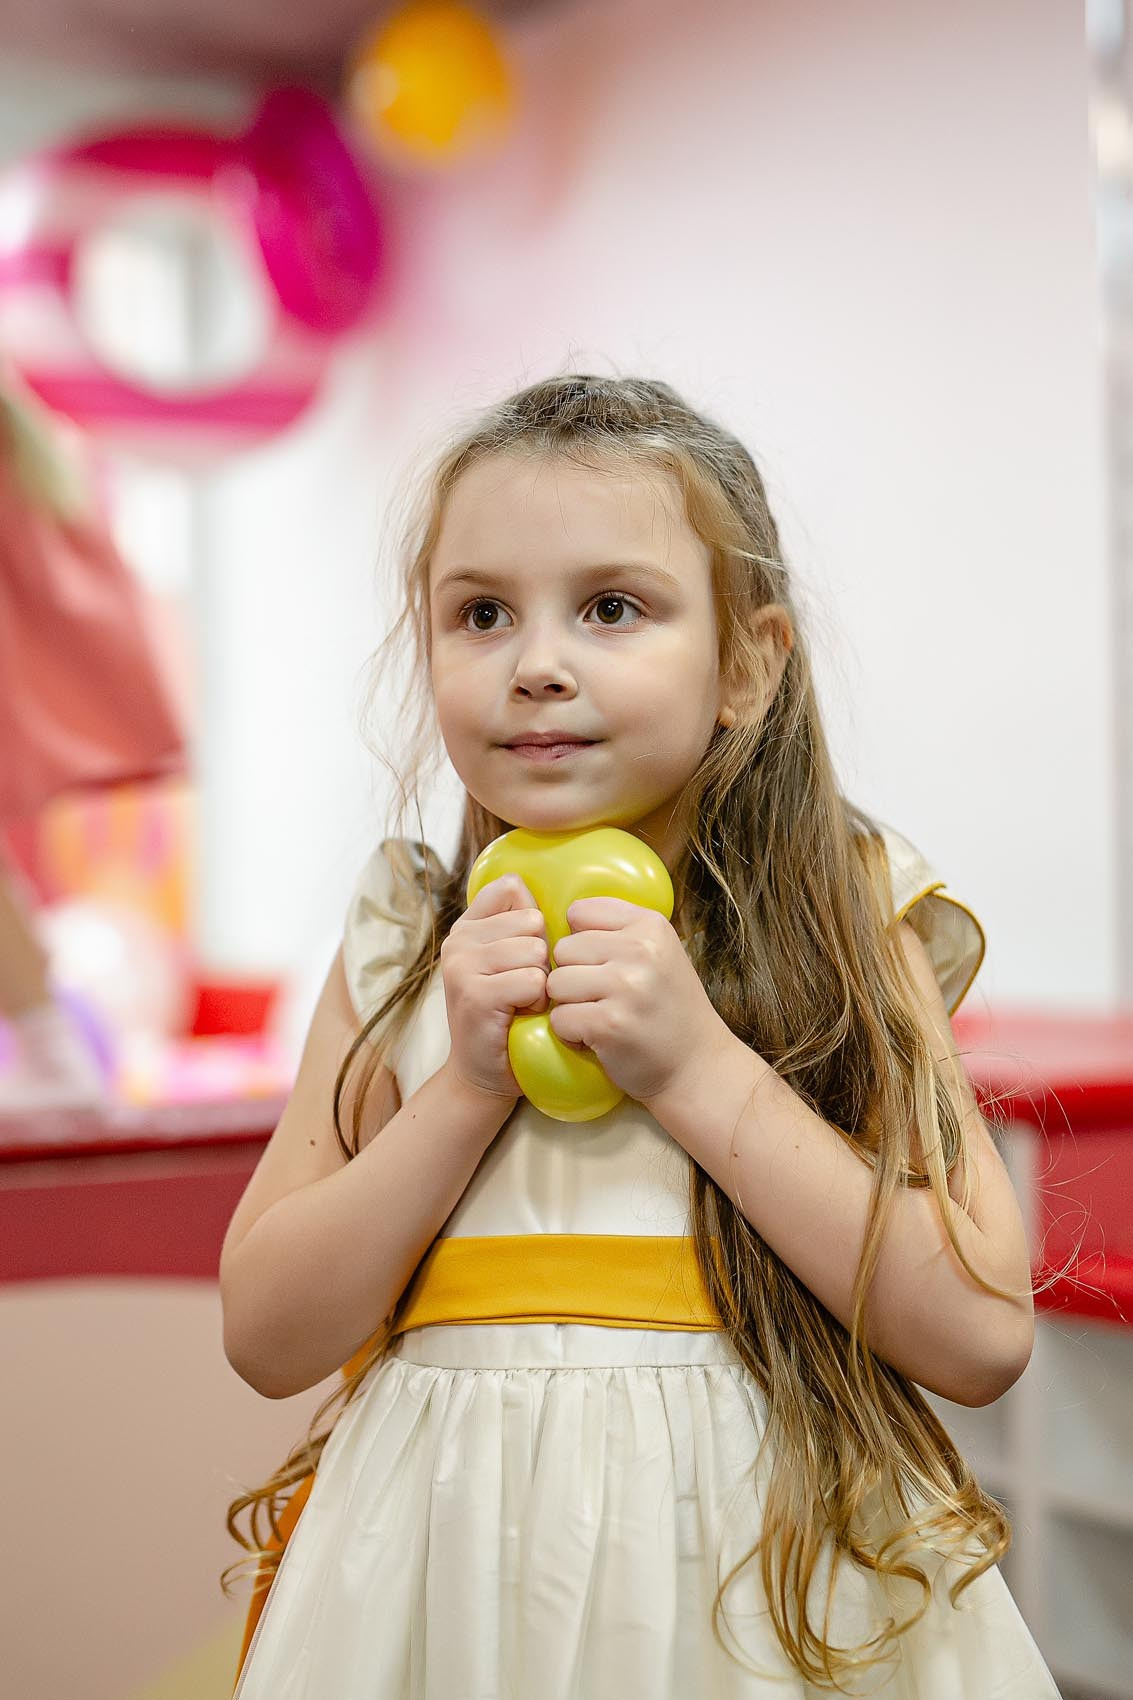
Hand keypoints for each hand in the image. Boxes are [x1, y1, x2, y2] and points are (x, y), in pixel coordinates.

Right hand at [440, 874, 549, 1102]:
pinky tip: (521, 1014)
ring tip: (523, 1001)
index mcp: (467, 926)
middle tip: (524, 987)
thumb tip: (545, 889)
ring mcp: (462, 966)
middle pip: (533, 921)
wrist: (482, 1074)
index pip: (512, 889)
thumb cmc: (507, 1014)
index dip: (533, 922)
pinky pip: (532, 981)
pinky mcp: (474, 994)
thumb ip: (520, 924)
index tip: (522, 953)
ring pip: (535, 950)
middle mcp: (458, 940)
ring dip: (541, 981)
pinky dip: (538, 1001)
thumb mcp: (510, 961)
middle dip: (542, 957)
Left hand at [547, 898, 731, 1104]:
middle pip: (563, 949)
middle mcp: (641, 951)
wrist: (697, 1065)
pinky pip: (560, 1018)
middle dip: (572, 975)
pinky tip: (596, 1037)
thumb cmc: (669, 1008)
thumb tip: (566, 919)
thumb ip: (619, 931)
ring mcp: (626, 987)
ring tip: (597, 1016)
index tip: (601, 964)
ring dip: (569, 1005)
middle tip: (600, 997)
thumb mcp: (659, 954)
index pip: (580, 912)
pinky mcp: (609, 1024)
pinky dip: (570, 1033)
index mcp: (651, 925)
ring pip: (556, 983)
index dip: (581, 941)